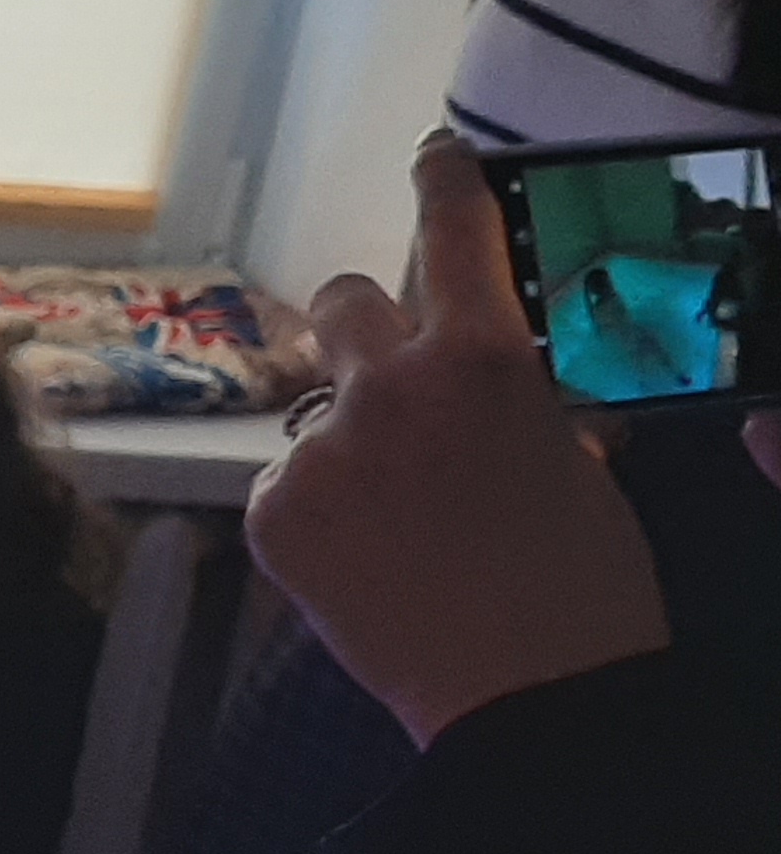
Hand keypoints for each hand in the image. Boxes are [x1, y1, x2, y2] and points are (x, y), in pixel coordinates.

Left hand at [245, 138, 670, 746]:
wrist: (532, 697)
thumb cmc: (582, 583)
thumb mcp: (575, 457)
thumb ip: (521, 398)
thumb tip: (499, 384)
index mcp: (481, 358)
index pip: (453, 229)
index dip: (445, 182)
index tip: (433, 156)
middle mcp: (386, 388)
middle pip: (343, 300)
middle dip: (367, 328)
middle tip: (394, 380)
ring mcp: (321, 452)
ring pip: (314, 408)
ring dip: (349, 436)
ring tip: (400, 515)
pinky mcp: (273, 513)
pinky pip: (286, 482)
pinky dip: (318, 508)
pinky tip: (369, 559)